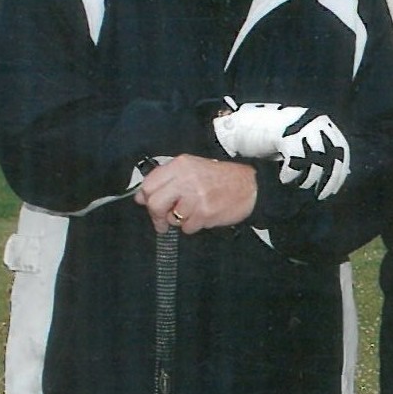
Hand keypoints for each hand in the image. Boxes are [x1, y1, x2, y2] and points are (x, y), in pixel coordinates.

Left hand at [136, 155, 257, 233]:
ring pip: (172, 218)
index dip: (146, 198)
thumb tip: (141, 196)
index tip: (148, 205)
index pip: (149, 184)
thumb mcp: (193, 168)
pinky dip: (194, 226)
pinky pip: (188, 228)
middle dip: (156, 216)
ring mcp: (196, 197)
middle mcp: (186, 179)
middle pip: (155, 203)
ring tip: (193, 213)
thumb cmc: (221, 178)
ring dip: (180, 221)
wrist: (251, 186)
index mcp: (181, 165)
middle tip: (162, 222)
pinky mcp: (206, 212)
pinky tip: (204, 216)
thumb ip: (167, 179)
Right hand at [213, 102, 349, 199]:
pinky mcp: (285, 134)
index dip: (339, 173)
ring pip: (315, 162)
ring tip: (299, 185)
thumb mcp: (304, 141)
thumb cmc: (277, 137)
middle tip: (320, 195)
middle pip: (332, 157)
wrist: (247, 125)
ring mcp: (301, 127)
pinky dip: (291, 174)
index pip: (341, 151)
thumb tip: (343, 173)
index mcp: (323, 124)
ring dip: (308, 179)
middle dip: (328, 180)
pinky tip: (284, 179)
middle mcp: (316, 123)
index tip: (332, 190)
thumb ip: (321, 152)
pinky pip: (295, 161)